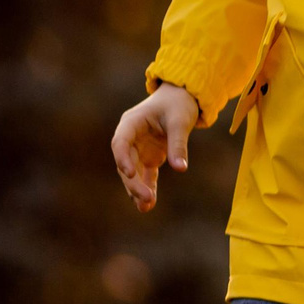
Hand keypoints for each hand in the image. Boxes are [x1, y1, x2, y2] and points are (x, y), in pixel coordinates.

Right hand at [112, 83, 201, 211]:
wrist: (183, 97)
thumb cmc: (178, 104)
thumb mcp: (180, 121)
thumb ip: (178, 144)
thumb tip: (180, 168)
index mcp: (131, 123)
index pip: (121, 143)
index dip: (122, 158)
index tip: (130, 173)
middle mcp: (131, 138)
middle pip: (126, 162)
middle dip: (133, 182)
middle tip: (144, 198)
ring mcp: (139, 148)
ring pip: (134, 172)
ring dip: (138, 189)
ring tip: (145, 207)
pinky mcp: (149, 156)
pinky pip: (146, 175)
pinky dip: (149, 187)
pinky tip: (149, 204)